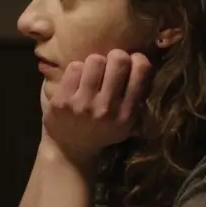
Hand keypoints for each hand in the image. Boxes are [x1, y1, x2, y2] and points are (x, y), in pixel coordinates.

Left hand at [42, 49, 151, 169]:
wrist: (69, 149)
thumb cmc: (100, 130)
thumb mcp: (126, 123)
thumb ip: (136, 99)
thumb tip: (143, 62)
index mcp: (127, 114)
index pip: (141, 70)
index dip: (137, 59)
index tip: (131, 61)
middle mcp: (106, 109)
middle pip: (118, 60)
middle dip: (115, 56)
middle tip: (110, 64)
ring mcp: (83, 105)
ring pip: (95, 60)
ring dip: (94, 62)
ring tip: (92, 72)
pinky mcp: (62, 101)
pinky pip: (74, 67)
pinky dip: (76, 69)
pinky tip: (76, 79)